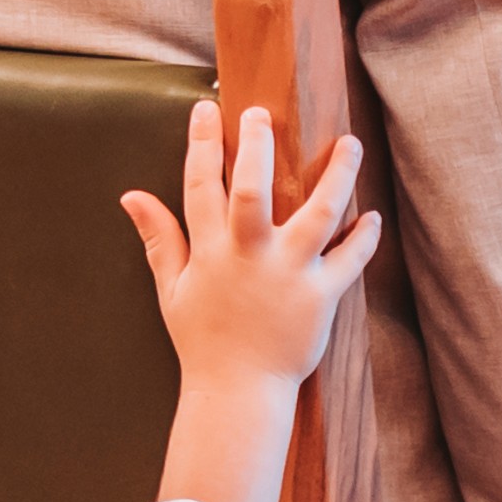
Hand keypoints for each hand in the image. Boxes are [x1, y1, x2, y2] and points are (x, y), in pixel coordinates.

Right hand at [125, 100, 384, 501]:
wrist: (237, 392)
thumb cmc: (204, 340)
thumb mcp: (172, 288)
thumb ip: (159, 238)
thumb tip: (130, 196)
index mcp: (210, 252)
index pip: (200, 186)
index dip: (202, 145)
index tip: (207, 109)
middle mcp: (249, 256)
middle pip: (252, 189)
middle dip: (257, 146)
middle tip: (263, 113)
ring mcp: (288, 274)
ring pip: (318, 214)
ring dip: (337, 176)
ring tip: (349, 144)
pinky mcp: (321, 296)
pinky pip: (350, 259)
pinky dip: (364, 236)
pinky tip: (370, 214)